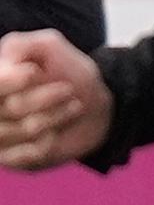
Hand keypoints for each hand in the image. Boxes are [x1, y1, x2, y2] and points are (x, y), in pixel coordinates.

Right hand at [0, 30, 111, 169]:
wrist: (93, 107)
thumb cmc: (68, 73)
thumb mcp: (49, 46)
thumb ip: (20, 45)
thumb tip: (2, 67)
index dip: (15, 80)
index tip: (36, 73)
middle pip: (11, 107)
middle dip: (46, 97)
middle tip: (67, 89)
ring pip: (23, 129)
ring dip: (56, 116)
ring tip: (70, 107)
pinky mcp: (9, 159)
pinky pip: (28, 154)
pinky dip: (49, 141)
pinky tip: (55, 133)